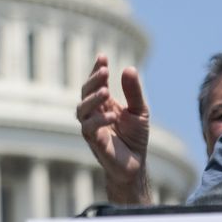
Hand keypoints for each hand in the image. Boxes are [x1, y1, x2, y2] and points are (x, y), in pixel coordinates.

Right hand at [76, 54, 151, 204]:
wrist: (136, 164)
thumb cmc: (135, 137)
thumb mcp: (139, 110)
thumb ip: (133, 91)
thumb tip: (129, 68)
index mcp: (103, 104)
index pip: (95, 83)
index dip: (96, 70)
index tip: (103, 56)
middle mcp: (94, 113)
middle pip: (85, 93)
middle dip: (93, 81)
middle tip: (105, 71)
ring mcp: (92, 128)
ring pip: (81, 110)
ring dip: (93, 99)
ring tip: (107, 92)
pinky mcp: (94, 143)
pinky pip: (88, 129)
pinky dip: (99, 120)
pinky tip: (113, 115)